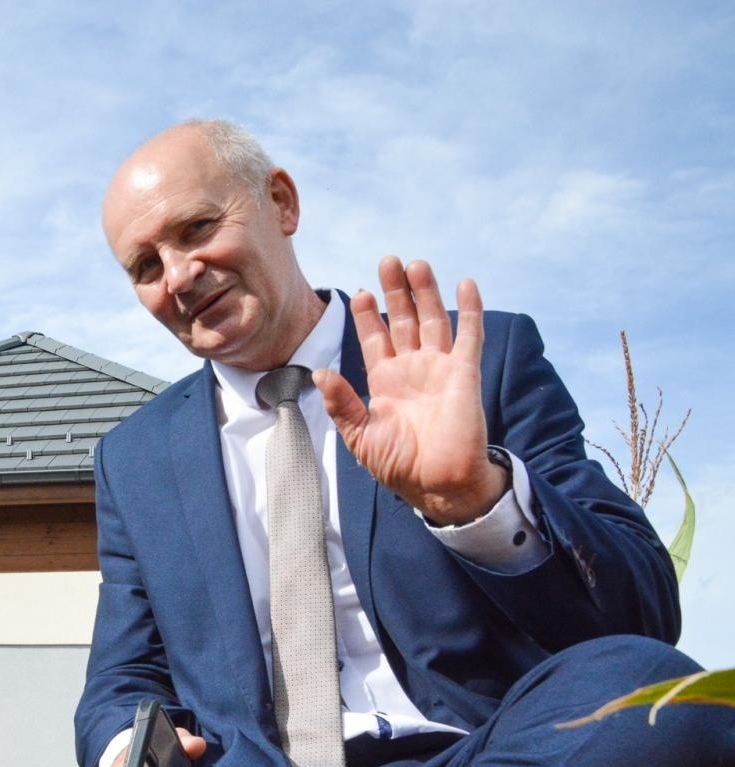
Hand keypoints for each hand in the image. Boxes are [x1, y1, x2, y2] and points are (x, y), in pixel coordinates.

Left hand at [316, 257, 505, 525]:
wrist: (436, 484)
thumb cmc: (398, 465)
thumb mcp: (359, 434)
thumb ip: (341, 403)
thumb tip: (318, 373)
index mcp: (385, 382)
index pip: (375, 339)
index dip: (368, 316)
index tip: (359, 293)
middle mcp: (412, 369)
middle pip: (403, 320)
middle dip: (395, 292)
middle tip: (387, 261)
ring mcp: (440, 368)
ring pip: (432, 320)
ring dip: (425, 292)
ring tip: (415, 264)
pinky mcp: (464, 374)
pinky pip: (469, 336)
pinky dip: (469, 310)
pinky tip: (466, 284)